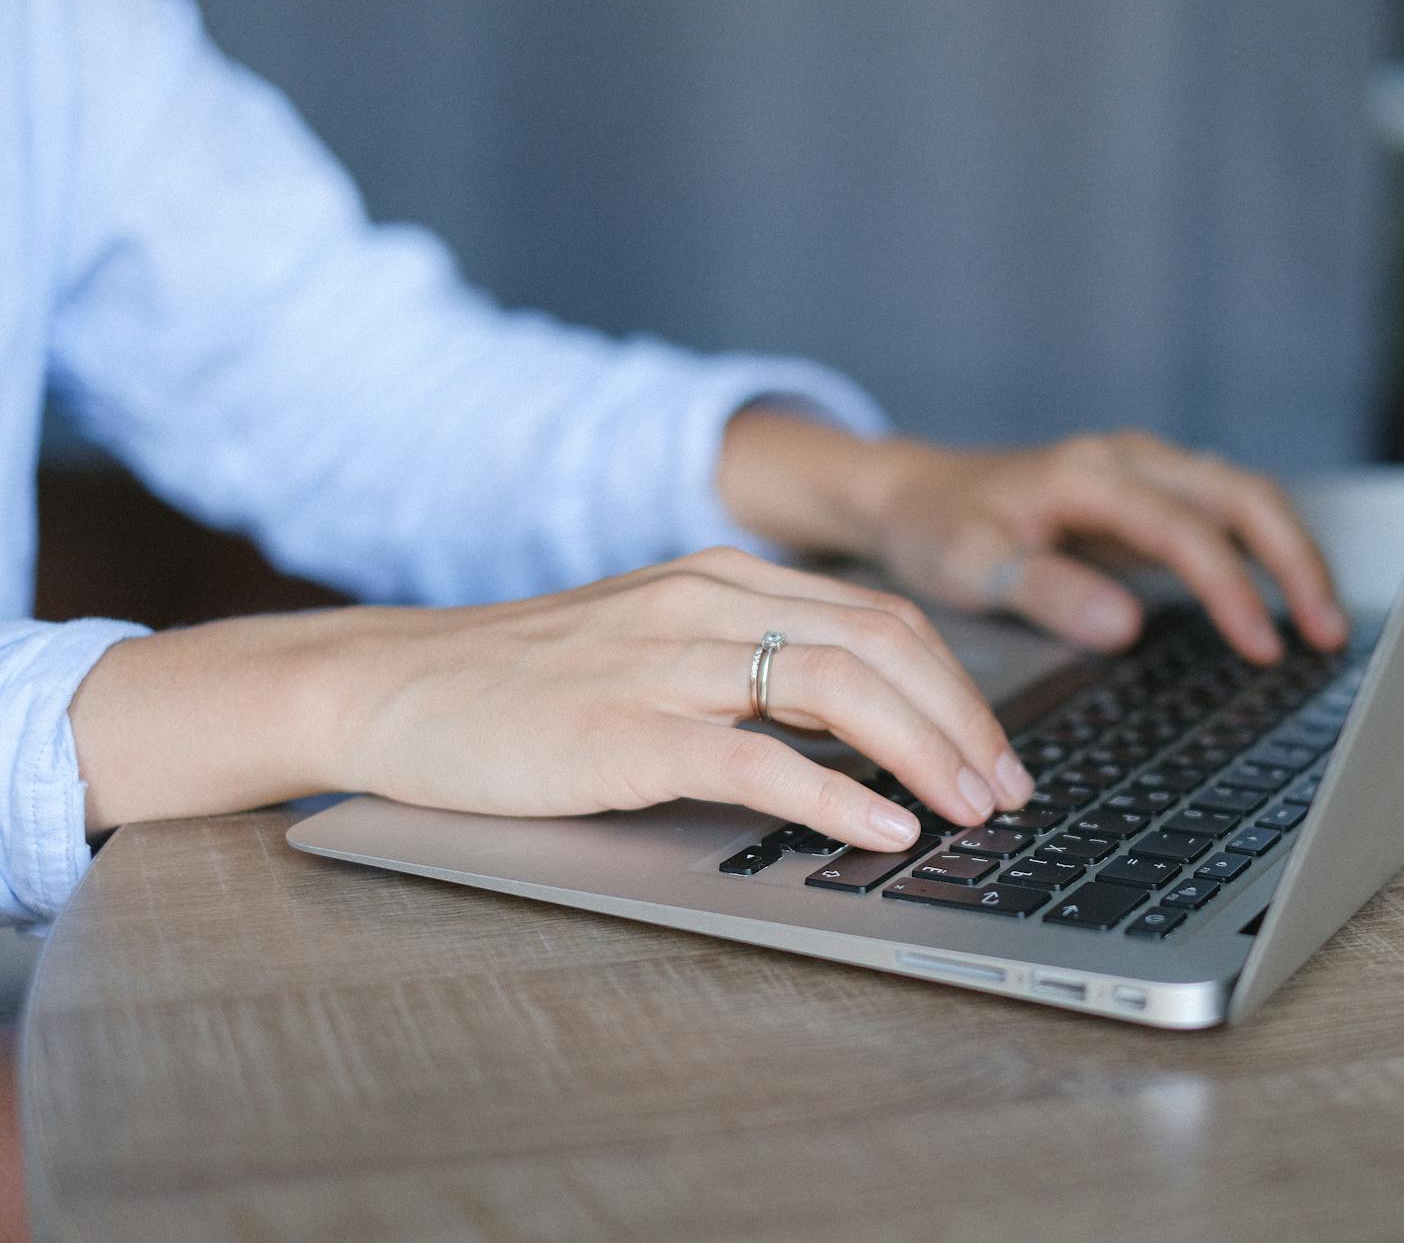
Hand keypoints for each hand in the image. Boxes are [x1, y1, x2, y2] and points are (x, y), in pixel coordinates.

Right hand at [71, 548, 1033, 850]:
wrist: (388, 683)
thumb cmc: (520, 682)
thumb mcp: (650, 644)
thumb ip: (742, 665)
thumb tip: (846, 728)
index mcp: (723, 579)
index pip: (880, 620)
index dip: (956, 687)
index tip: (996, 749)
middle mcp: (709, 602)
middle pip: (885, 646)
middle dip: (965, 722)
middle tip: (1009, 789)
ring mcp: (669, 661)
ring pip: (842, 687)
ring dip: (926, 753)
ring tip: (972, 810)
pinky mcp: (627, 730)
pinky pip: (758, 759)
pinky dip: (837, 795)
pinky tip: (883, 829)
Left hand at [720, 414, 1344, 663]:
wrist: (912, 494)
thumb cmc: (939, 529)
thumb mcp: (973, 567)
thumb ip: (1048, 592)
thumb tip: (1125, 625)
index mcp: (1089, 475)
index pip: (1185, 529)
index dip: (1232, 588)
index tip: (1264, 646)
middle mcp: (1128, 461)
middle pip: (1242, 495)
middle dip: (1294, 562)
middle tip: (1327, 633)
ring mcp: (1143, 473)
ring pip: (1244, 497)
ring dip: (1290, 554)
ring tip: (1322, 625)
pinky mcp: (1147, 496)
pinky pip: (1224, 513)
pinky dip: (1263, 551)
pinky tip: (1281, 601)